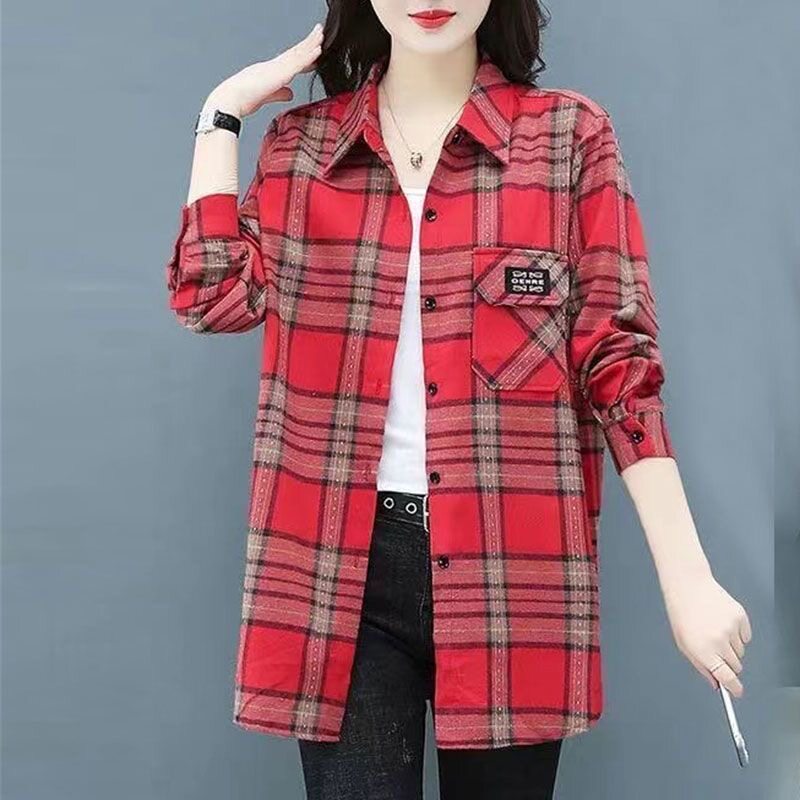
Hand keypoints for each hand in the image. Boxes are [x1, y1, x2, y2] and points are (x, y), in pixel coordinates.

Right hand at [205, 21, 323, 118]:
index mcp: (269, 71)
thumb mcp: (266, 97)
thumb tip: (290, 93)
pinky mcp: (279, 73)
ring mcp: (276, 68)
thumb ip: (279, 94)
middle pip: (295, 52)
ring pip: (297, 53)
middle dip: (308, 42)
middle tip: (320, 33)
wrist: (232, 99)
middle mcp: (273, 65)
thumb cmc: (242, 100)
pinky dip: (308, 56)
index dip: (302, 54)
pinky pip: (297, 62)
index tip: (313, 50)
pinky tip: (317, 49)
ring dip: (311, 43)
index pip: (290, 61)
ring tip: (321, 34)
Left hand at [661, 570, 751, 696]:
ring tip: (715, 630)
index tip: (737, 692)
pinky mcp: (741, 617)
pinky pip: (747, 636)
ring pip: (741, 652)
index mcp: (703, 650)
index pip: (727, 678)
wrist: (689, 586)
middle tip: (716, 650)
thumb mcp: (684, 644)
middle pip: (736, 666)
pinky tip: (723, 622)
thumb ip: (701, 666)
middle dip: (728, 663)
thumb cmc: (682, 613)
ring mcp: (732, 629)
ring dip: (732, 647)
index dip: (734, 688)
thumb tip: (716, 683)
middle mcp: (720, 641)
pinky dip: (738, 634)